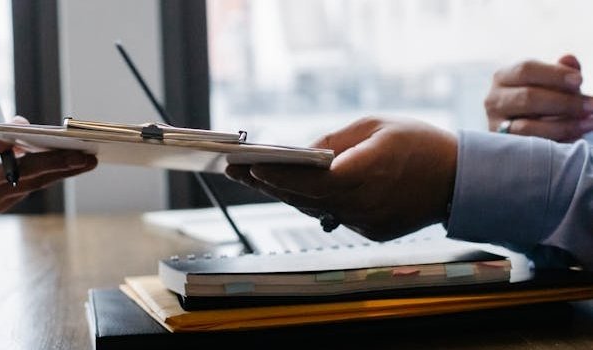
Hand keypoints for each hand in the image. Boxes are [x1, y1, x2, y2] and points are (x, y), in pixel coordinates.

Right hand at [0, 117, 97, 217]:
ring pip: (32, 184)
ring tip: (85, 162)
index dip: (18, 134)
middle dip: (60, 162)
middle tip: (87, 156)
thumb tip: (27, 130)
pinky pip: (25, 190)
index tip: (38, 127)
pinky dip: (42, 178)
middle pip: (26, 170)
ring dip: (60, 172)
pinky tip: (61, 168)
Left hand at [226, 117, 456, 241]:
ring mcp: (367, 222)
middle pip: (303, 198)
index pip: (310, 179)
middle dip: (267, 184)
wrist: (460, 179)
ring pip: (313, 209)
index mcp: (366, 173)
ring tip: (253, 179)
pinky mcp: (371, 231)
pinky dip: (311, 203)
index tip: (248, 166)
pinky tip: (288, 191)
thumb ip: (335, 140)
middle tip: (236, 171)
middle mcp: (363, 204)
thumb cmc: (419, 144)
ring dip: (283, 195)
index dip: (277, 175)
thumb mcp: (375, 126)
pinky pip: (332, 216)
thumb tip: (301, 152)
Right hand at [485, 54, 592, 140]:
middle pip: (527, 97)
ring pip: (527, 126)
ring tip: (589, 122)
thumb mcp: (552, 83)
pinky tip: (576, 136)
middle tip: (591, 105)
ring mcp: (496, 124)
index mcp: (504, 77)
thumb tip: (569, 59)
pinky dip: (555, 140)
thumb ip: (561, 71)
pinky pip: (530, 145)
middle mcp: (493, 100)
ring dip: (563, 125)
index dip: (554, 75)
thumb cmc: (542, 99)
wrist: (529, 127)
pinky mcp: (504, 146)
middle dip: (564, 102)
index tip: (580, 80)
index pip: (526, 70)